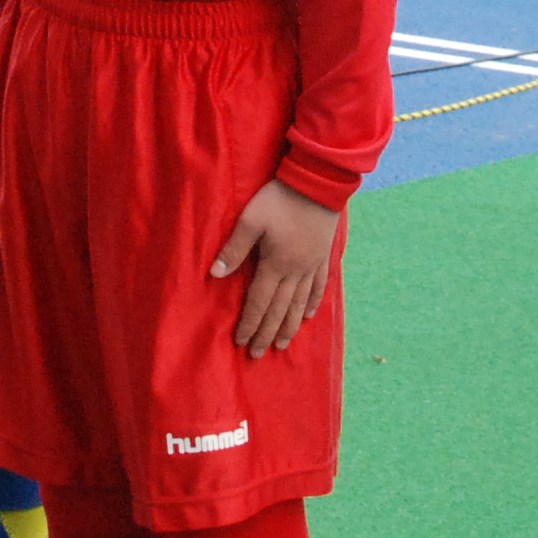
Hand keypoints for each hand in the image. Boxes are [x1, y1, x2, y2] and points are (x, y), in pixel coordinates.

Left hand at [209, 178, 339, 357]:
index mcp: (275, 264)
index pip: (259, 302)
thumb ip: (234, 248)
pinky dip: (312, 304)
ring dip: (289, 327)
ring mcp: (312, 265)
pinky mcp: (323, 257)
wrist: (317, 183)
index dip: (249, 324)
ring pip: (299, 304)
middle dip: (266, 333)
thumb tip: (214, 274)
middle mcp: (295, 271)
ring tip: (281, 345)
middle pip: (279, 310)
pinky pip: (319, 287)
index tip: (240, 342)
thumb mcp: (251, 219)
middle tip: (257, 354)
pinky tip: (308, 316)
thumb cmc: (279, 199)